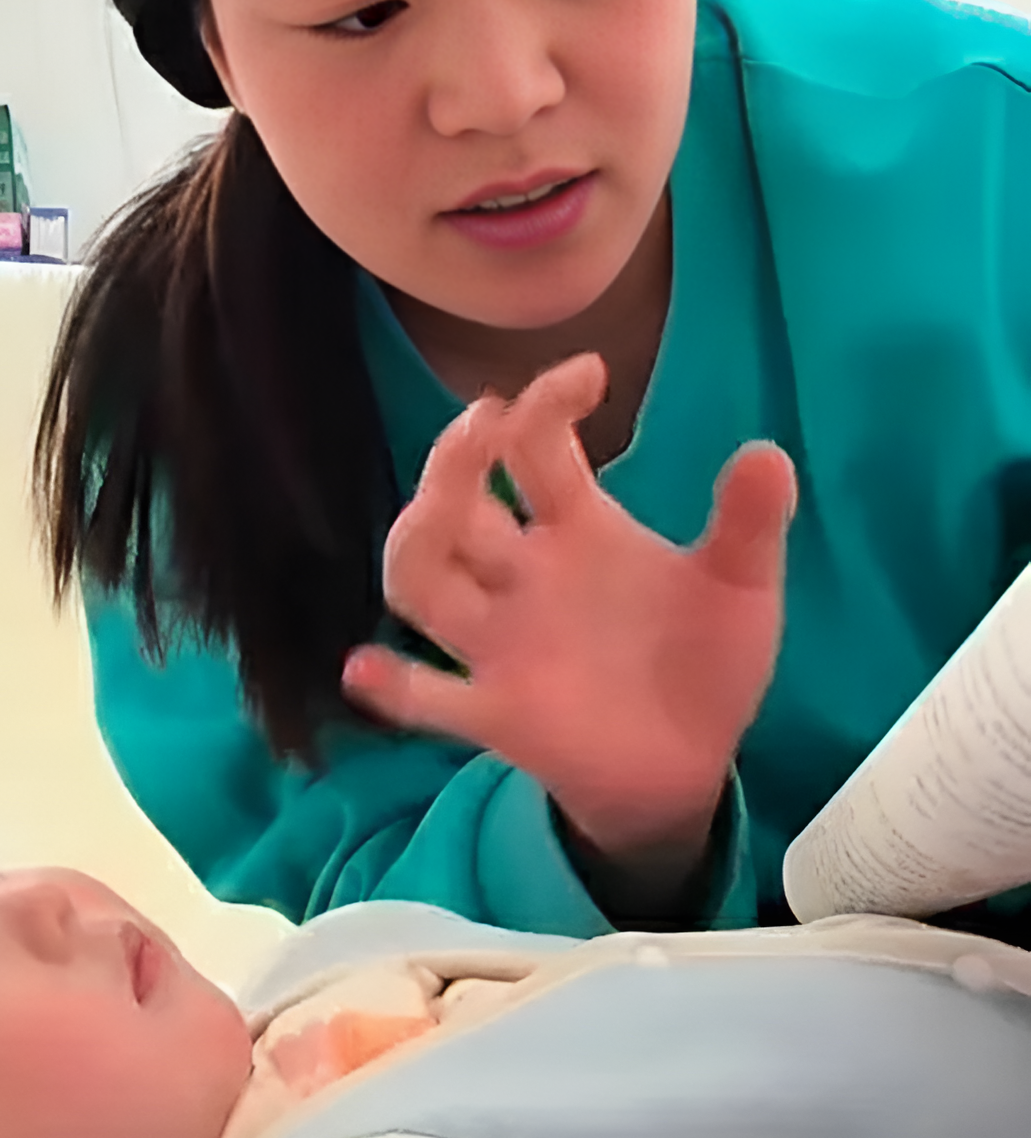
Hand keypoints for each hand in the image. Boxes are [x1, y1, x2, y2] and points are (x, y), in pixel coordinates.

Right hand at [342, 356, 795, 864]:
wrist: (693, 763)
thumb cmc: (703, 661)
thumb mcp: (741, 589)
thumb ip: (747, 526)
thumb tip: (770, 452)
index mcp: (578, 528)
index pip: (536, 446)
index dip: (546, 403)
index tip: (588, 373)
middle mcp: (524, 575)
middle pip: (458, 503)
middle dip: (456, 458)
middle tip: (485, 421)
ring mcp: (502, 642)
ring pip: (424, 581)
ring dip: (416, 541)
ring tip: (434, 516)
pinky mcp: (498, 712)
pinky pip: (429, 700)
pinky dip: (394, 687)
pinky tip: (366, 668)